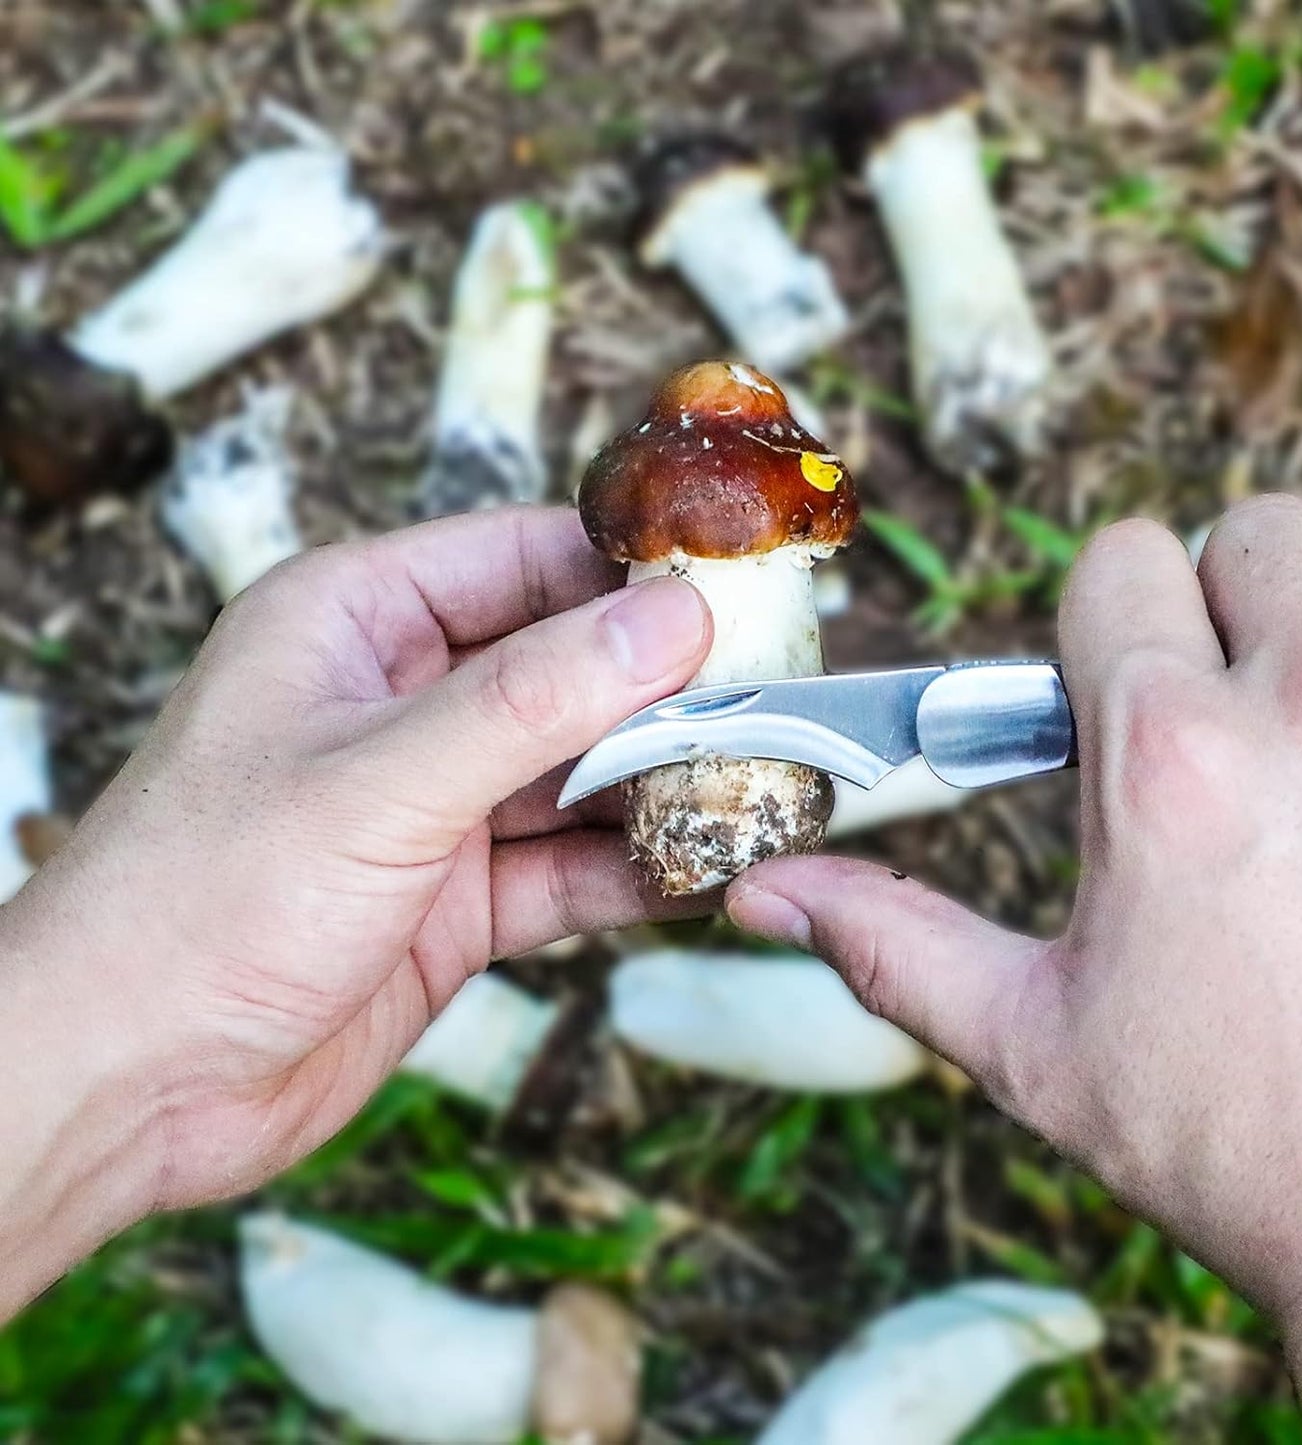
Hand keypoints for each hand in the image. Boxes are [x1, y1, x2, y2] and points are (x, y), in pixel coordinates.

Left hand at [0, 508, 710, 1317]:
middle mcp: (404, 700)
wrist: (125, 1087)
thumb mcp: (383, 782)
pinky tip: (705, 870)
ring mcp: (434, 804)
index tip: (741, 594)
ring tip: (767, 788)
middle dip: (667, 693)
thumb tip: (671, 623)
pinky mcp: (454, 898)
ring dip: (663, 787)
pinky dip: (632, 871)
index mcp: (358, 619)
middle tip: (780, 702)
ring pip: (580, 773)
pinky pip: (568, 867)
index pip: (526, 557)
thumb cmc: (204, 903)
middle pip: (570, 669)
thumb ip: (535, 701)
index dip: (633, 573)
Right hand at [728, 495, 1301, 1442]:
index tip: (1117, 700)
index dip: (1103, 625)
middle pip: (1245, 533)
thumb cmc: (1235, 1139)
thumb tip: (762, 894)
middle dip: (1214, 606)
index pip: (1117, 561)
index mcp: (1164, 758)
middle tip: (1216, 711)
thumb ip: (886, 940)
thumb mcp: (1030, 1043)